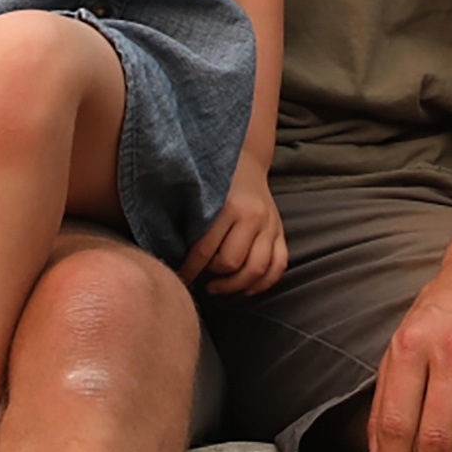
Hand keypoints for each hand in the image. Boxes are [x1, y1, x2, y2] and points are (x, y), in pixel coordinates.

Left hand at [183, 172, 287, 294]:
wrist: (245, 163)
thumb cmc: (216, 182)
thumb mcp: (202, 196)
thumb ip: (190, 223)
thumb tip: (171, 255)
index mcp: (229, 206)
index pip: (206, 249)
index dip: (190, 270)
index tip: (179, 279)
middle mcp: (253, 216)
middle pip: (232, 262)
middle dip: (213, 274)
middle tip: (201, 276)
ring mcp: (270, 225)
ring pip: (256, 269)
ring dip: (235, 285)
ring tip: (218, 287)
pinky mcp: (280, 232)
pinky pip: (279, 266)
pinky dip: (263, 283)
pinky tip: (246, 289)